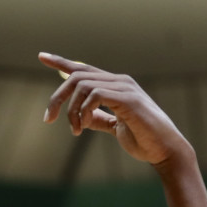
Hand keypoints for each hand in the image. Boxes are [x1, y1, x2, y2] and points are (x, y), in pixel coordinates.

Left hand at [39, 54, 190, 166]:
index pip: (84, 69)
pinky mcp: (129, 99)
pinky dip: (84, 111)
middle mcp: (120, 81)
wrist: (165, 150)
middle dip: (57, 97)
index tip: (42, 56)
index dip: (61, 62)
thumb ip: (100, 119)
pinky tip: (84, 126)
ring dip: (71, 110)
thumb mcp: (115, 127)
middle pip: (77, 76)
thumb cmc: (143, 139)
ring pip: (82, 85)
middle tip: (48, 119)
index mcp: (115, 86)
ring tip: (75, 130)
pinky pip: (95, 95)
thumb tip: (83, 118)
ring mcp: (125, 88)